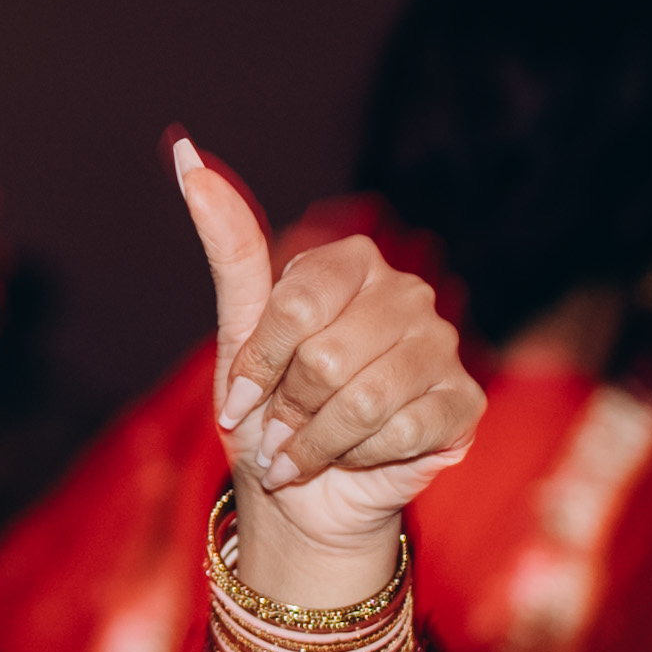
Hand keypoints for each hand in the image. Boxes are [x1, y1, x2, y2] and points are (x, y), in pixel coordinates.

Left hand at [172, 133, 477, 602]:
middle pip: (326, 357)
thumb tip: (187, 155)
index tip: (240, 398)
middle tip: (278, 431)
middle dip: (287, 411)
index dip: (260, 363)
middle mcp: (407, 294)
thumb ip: (229, 249)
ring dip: (317, 441)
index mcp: (353, 264)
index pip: (295, 304)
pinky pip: (402, 432)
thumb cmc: (269, 410)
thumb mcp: (240, 334)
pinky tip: (353, 460)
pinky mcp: (464, 402)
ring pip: (365, 399)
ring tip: (302, 453)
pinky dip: (359, 458)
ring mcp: (442, 347)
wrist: (304, 496)